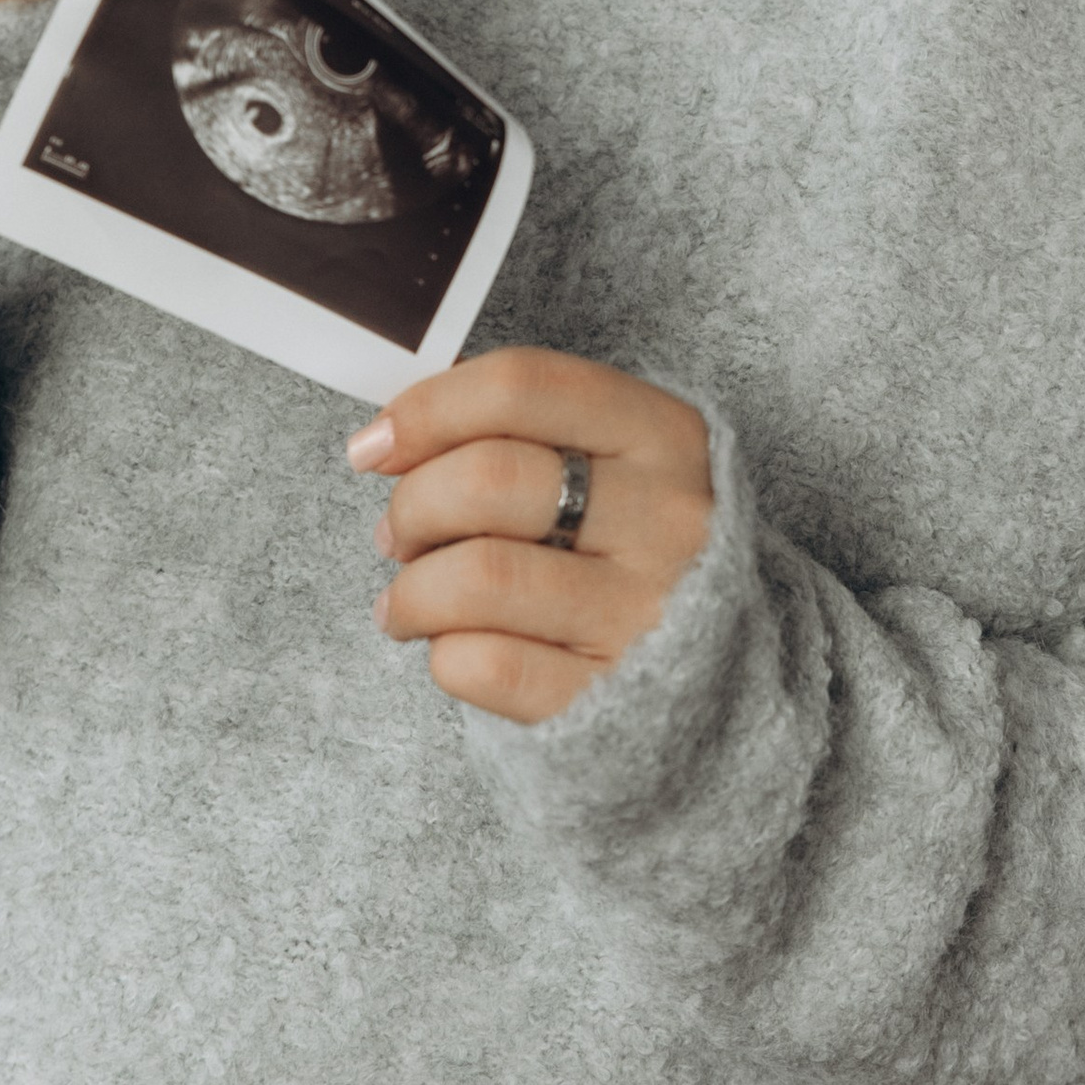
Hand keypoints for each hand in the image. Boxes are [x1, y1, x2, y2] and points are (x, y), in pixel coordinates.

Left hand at [353, 348, 714, 725]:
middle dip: (412, 507)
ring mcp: (644, 613)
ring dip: (411, 591)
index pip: (521, 386)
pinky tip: (453, 647)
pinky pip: (483, 664)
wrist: (708, 682)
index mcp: (662, 435)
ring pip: (476, 577)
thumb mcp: (604, 467)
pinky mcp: (608, 698)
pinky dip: (443, 653)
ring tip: (409, 601)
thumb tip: (383, 443)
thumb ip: (510, 434)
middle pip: (488, 477)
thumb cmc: (623, 555)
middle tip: (398, 536)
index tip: (376, 446)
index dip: (428, 409)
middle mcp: (667, 518)